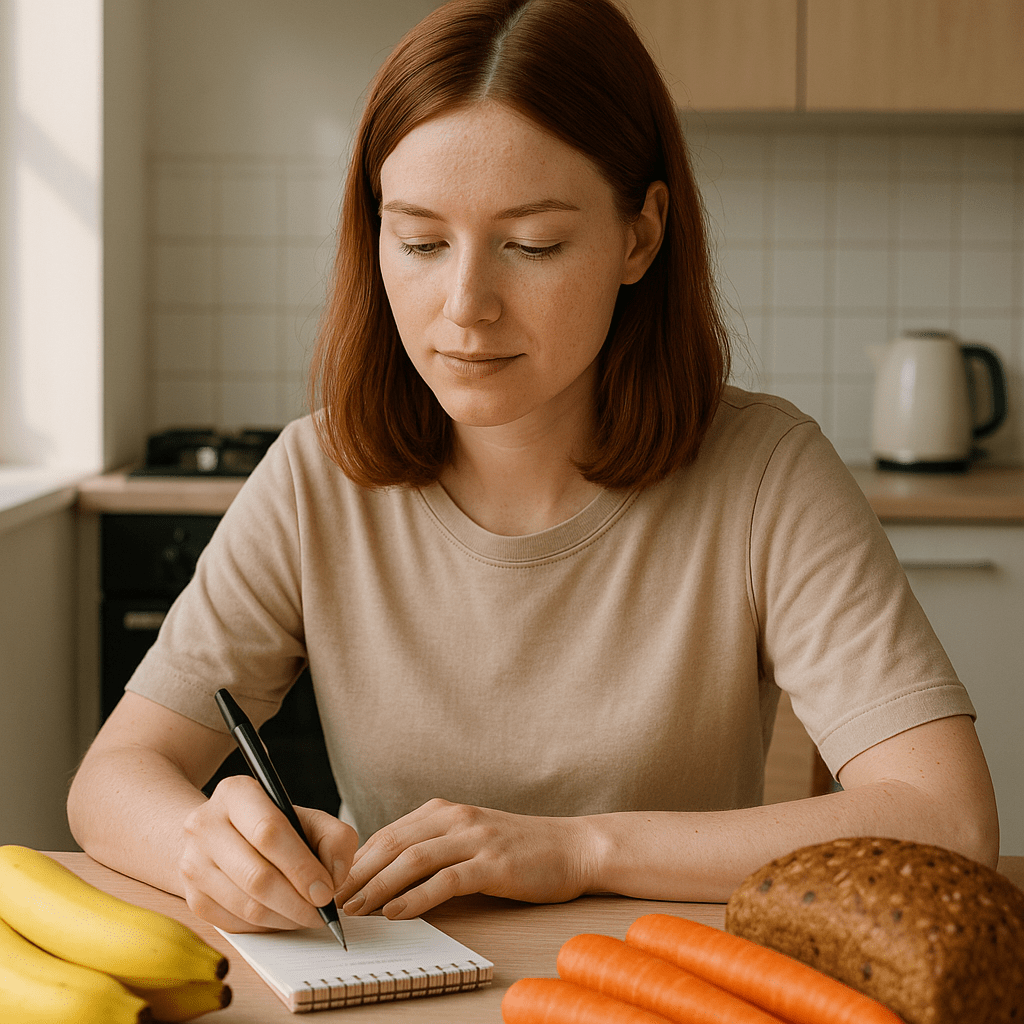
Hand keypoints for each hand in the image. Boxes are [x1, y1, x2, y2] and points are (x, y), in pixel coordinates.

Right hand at [179, 774, 358, 932]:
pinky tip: (283, 917)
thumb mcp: (309, 818)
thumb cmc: (275, 826)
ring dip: (285, 919)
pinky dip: (267, 928)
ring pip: (246, 906)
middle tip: (321, 912)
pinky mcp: (192, 897)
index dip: (302, 867)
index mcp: (235, 793)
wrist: (222, 836)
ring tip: (307, 916)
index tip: (326, 891)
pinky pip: (235, 924)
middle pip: (256, 876)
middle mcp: (205, 825)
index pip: (269, 832)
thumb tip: (334, 877)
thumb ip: (335, 838)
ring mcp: (192, 863)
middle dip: (297, 902)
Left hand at [336, 798, 595, 919]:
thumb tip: (388, 878)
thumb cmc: (520, 850)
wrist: (573, 847)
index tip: (333, 884)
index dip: (357, 860)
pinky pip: (446, 879)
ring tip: (356, 909)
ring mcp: (475, 838)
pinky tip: (397, 911)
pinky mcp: (493, 863)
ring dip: (378, 885)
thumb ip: (434, 850)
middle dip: (358, 874)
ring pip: (413, 859)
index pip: (388, 834)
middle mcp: (456, 818)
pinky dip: (416, 896)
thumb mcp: (470, 840)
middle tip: (333, 901)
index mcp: (445, 812)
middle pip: (393, 843)